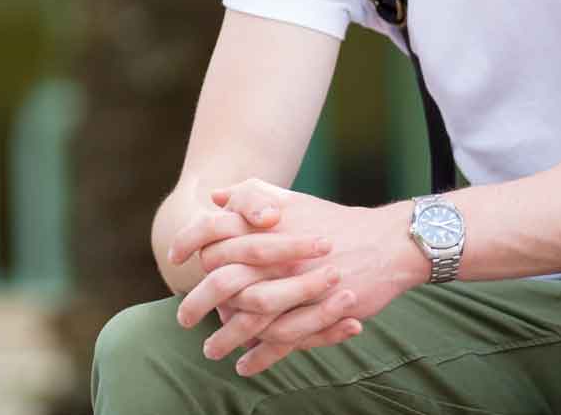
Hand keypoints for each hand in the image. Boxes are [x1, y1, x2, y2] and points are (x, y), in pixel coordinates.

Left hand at [186, 179, 421, 374]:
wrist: (385, 242)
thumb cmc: (332, 221)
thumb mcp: (290, 198)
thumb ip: (250, 195)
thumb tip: (214, 198)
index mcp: (267, 224)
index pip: (213, 234)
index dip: (188, 247)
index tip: (174, 260)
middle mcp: (278, 253)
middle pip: (225, 281)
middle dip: (198, 302)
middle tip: (183, 319)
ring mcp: (298, 284)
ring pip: (251, 316)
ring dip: (227, 337)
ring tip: (211, 351)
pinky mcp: (319, 311)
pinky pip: (283, 339)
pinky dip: (261, 356)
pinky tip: (245, 365)